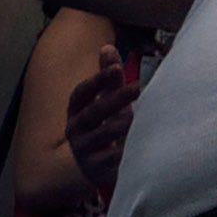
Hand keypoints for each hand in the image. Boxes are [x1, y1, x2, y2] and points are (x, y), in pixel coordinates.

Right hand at [64, 47, 136, 190]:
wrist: (97, 167)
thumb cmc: (106, 125)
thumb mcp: (106, 102)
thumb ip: (108, 79)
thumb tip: (107, 47)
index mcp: (77, 111)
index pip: (80, 94)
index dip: (96, 80)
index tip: (116, 68)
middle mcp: (76, 130)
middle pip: (91, 114)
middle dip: (113, 100)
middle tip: (137, 87)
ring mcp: (84, 151)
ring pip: (101, 137)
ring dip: (121, 124)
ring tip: (139, 115)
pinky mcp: (96, 169)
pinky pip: (111, 160)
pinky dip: (124, 151)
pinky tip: (140, 142)